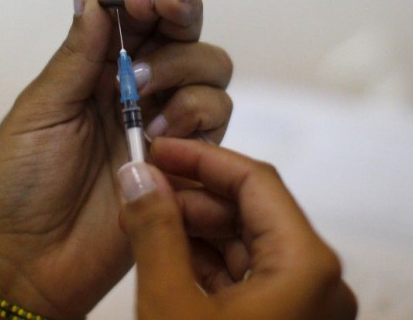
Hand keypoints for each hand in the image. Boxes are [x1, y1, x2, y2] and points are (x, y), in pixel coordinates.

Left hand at [0, 0, 232, 317]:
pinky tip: (158, 133)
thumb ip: (77, 52)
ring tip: (144, 93)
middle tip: (161, 11)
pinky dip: (196, 113)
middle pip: (183, 32)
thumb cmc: (20, 184)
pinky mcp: (185, 160)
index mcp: (93, 69)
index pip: (136, 18)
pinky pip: (217, 117)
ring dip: (183, 67)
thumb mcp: (41, 110)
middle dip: (178, 13)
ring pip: (210, 68)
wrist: (31, 262)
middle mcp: (134, 88)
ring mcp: (162, 122)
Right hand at [118, 138, 356, 318]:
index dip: (200, 159)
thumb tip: (137, 175)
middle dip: (190, 197)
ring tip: (142, 223)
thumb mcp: (168, 303)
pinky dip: (204, 262)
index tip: (156, 150)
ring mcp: (304, 306)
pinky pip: (246, 276)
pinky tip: (164, 253)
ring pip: (246, 244)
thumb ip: (154, 230)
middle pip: (251, 211)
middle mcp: (317, 282)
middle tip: (139, 190)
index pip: (256, 181)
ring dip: (192, 229)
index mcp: (305, 267)